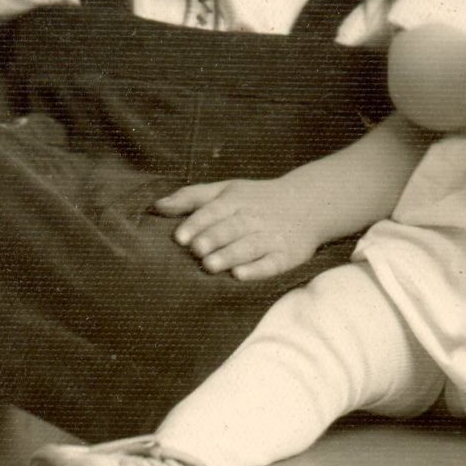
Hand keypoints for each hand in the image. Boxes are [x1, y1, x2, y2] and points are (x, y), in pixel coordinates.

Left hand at [156, 174, 324, 280]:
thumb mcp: (225, 190)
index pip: (214, 210)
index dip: (196, 223)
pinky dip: (257, 269)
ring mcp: (271, 237)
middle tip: (195, 250)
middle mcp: (253, 218)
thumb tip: (156, 207)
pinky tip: (240, 275)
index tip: (179, 238)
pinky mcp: (286, 255)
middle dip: (213, 238)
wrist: (309, 203)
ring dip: (230, 255)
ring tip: (210, 265)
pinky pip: (271, 263)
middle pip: (231, 228)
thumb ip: (191, 198)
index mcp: (236, 201)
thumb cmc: (256, 199)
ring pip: (249, 246)